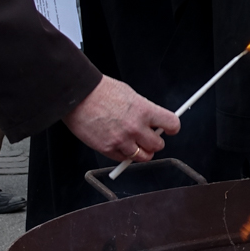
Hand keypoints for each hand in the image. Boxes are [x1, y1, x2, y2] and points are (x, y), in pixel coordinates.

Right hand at [63, 76, 178, 163]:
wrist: (77, 95)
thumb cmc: (100, 91)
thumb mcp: (130, 94)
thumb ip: (143, 110)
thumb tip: (153, 120)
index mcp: (144, 110)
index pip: (171, 124)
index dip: (172, 128)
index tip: (169, 129)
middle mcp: (135, 127)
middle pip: (158, 145)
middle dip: (154, 142)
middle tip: (148, 137)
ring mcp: (122, 140)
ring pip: (143, 156)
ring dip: (141, 151)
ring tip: (134, 143)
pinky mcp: (108, 149)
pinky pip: (123, 159)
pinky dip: (124, 154)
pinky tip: (119, 144)